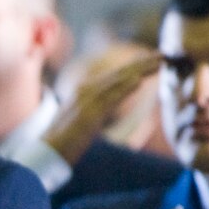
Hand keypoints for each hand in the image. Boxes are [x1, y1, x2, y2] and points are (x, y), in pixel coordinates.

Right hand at [44, 53, 161, 165]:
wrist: (45, 153)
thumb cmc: (64, 141)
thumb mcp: (84, 120)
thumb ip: (97, 109)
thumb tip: (108, 106)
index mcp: (84, 91)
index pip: (114, 76)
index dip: (134, 67)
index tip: (153, 61)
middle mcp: (84, 91)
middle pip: (118, 74)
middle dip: (141, 63)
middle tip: (163, 55)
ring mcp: (85, 101)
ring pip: (117, 81)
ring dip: (138, 70)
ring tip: (158, 62)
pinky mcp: (87, 114)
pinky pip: (109, 98)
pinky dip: (123, 88)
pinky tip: (137, 81)